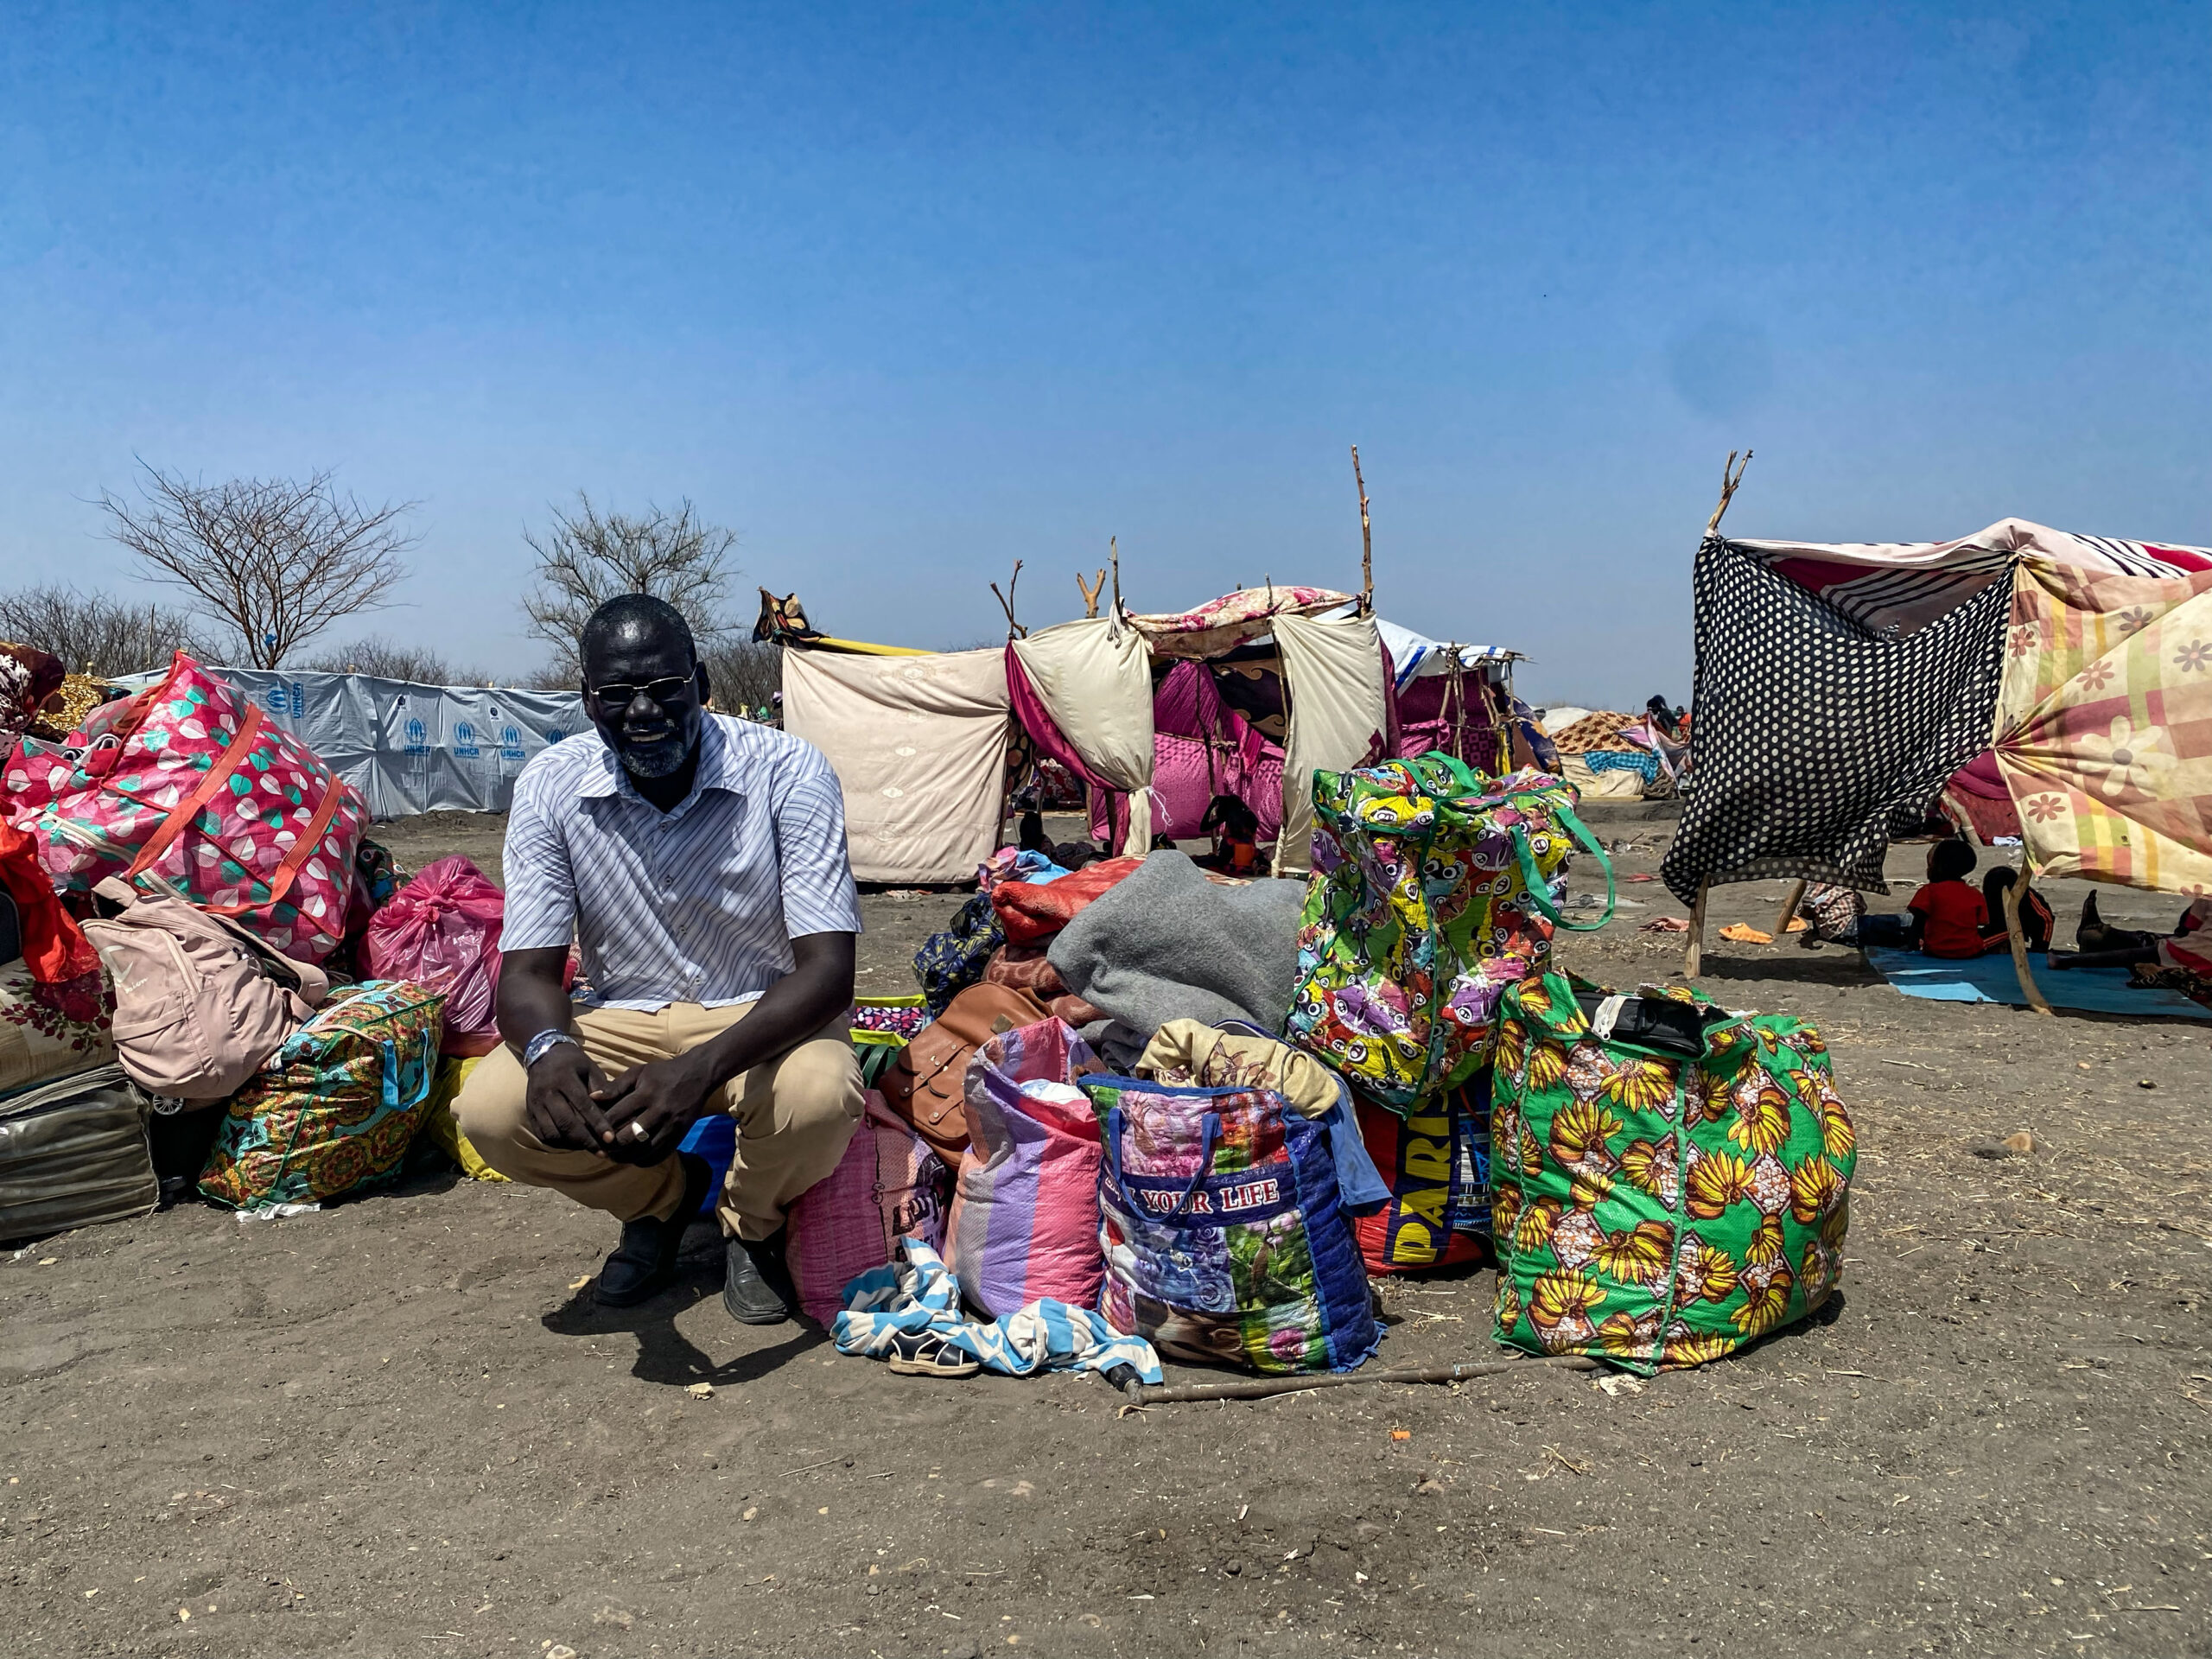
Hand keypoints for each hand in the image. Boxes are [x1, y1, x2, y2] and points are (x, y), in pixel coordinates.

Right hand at [523, 1042, 617, 1153]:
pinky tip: (572, 1144)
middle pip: (566, 1123)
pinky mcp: (530, 1112)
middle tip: (603, 1152)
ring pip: (552, 1132)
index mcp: (564, 1079)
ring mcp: (535, 1104)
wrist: (543, 1054)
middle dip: (586, 1141)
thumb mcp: (590, 1068)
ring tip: (589, 1148)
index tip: (610, 1138)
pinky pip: (543, 1134)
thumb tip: (614, 1111)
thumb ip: (602, 1088)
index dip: (598, 1123)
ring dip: (571, 1144)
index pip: (583, 1105)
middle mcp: (547, 1092)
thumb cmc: (573, 1062)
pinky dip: (558, 1143)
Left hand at [592, 1053, 717, 1165]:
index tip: (592, 1131)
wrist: (699, 1075)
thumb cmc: (663, 1073)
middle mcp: (659, 1111)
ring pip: (643, 1150)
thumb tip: (591, 1098)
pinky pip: (659, 1155)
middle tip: (601, 1147)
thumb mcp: (638, 1073)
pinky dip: (644, 1160)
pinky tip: (634, 1157)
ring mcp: (672, 1125)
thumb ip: (615, 1087)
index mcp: (646, 1093)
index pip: (617, 1115)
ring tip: (614, 1155)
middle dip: (611, 1145)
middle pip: (629, 1137)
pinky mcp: (680, 1135)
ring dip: (625, 1157)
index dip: (601, 1126)